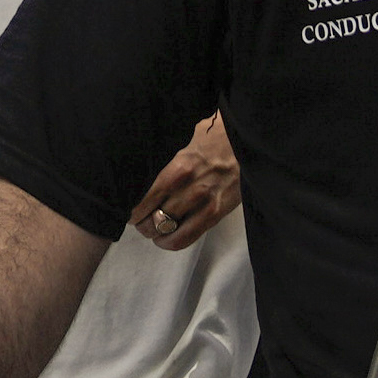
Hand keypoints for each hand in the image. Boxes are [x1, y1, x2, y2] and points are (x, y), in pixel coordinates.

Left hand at [130, 116, 238, 249]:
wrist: (249, 141)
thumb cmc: (215, 135)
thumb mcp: (186, 138)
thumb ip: (166, 157)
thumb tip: (139, 166)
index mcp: (178, 166)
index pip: (145, 197)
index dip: (132, 208)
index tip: (128, 208)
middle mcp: (189, 186)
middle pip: (151, 216)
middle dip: (140, 221)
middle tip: (138, 219)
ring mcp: (204, 202)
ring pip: (165, 230)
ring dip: (153, 232)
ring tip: (150, 228)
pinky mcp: (216, 214)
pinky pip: (186, 238)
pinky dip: (170, 242)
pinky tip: (165, 238)